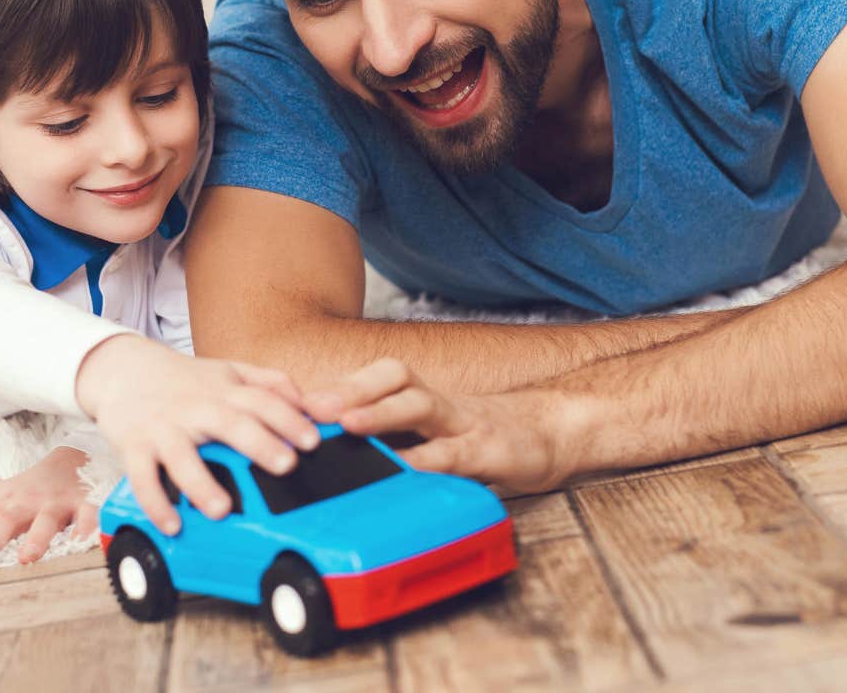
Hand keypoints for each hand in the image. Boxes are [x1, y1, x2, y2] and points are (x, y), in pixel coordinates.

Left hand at [0, 446, 96, 569]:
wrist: (69, 459)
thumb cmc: (29, 489)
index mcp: (2, 505)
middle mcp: (25, 503)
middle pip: (4, 522)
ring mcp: (54, 503)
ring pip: (45, 521)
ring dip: (35, 538)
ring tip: (27, 557)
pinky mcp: (82, 502)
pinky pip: (86, 513)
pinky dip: (86, 525)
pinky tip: (81, 540)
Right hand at [75, 335, 321, 535]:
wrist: (123, 369)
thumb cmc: (185, 380)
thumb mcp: (228, 370)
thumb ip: (269, 382)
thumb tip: (309, 400)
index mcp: (224, 391)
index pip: (262, 400)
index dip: (289, 418)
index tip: (313, 439)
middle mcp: (196, 408)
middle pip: (230, 423)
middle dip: (259, 443)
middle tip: (285, 465)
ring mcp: (164, 428)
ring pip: (182, 457)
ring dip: (201, 484)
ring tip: (222, 509)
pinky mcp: (135, 446)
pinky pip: (143, 477)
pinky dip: (155, 503)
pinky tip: (173, 525)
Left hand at [306, 358, 566, 494]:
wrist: (553, 432)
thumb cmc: (480, 434)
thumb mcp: (433, 430)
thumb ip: (393, 433)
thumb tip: (333, 444)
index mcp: (422, 398)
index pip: (376, 376)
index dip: (336, 383)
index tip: (293, 398)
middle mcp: (439, 403)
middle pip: (392, 378)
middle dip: (349, 388)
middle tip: (309, 405)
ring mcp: (464, 422)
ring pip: (421, 404)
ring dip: (382, 411)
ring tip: (348, 424)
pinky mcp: (489, 450)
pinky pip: (454, 453)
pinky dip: (427, 461)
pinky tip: (403, 472)